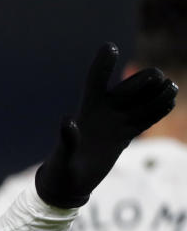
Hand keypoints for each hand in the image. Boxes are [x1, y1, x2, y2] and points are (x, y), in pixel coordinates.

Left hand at [35, 43, 177, 207]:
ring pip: (140, 101)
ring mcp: (115, 122)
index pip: (95, 81)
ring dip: (155, 94)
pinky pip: (144, 118)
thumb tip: (67, 121)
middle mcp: (103, 112)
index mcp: (85, 111)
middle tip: (157, 78)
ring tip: (170, 88)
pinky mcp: (125, 135)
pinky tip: (170, 102)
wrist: (69, 184)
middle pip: (126, 88)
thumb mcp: (61, 158)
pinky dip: (157, 111)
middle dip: (142, 81)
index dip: (102, 64)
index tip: (110, 46)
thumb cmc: (61, 171)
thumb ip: (66, 141)